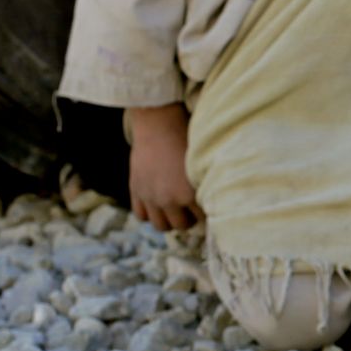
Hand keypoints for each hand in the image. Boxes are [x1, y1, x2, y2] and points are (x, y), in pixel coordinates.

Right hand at [128, 103, 203, 231]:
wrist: (159, 125)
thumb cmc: (187, 139)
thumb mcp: (202, 164)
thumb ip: (205, 185)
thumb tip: (215, 200)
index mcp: (188, 194)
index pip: (202, 218)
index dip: (207, 214)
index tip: (209, 210)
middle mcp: (168, 200)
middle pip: (181, 225)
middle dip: (189, 220)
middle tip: (193, 211)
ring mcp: (150, 197)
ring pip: (160, 225)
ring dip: (169, 221)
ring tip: (176, 211)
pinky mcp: (136, 191)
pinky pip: (141, 215)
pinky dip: (149, 213)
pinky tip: (157, 205)